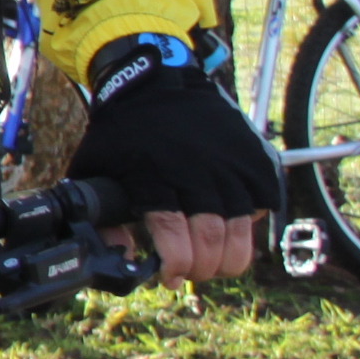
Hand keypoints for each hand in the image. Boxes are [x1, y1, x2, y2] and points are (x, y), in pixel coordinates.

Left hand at [71, 35, 276, 284]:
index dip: (177, 265)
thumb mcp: (93, 169)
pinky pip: (266, 208)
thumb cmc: (122, 132)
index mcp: (155, 176)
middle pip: (213, 240)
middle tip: (191, 273)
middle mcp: (199, 171)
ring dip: (228, 258)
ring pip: (243, 232)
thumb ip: (101, 216)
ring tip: (211, 261)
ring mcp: (233, 165)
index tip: (169, 277)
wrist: (159, 81)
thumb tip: (121, 256)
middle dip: (202, 269)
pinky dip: (251, 226)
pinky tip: (229, 225)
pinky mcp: (259, 160)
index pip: (175, 234)